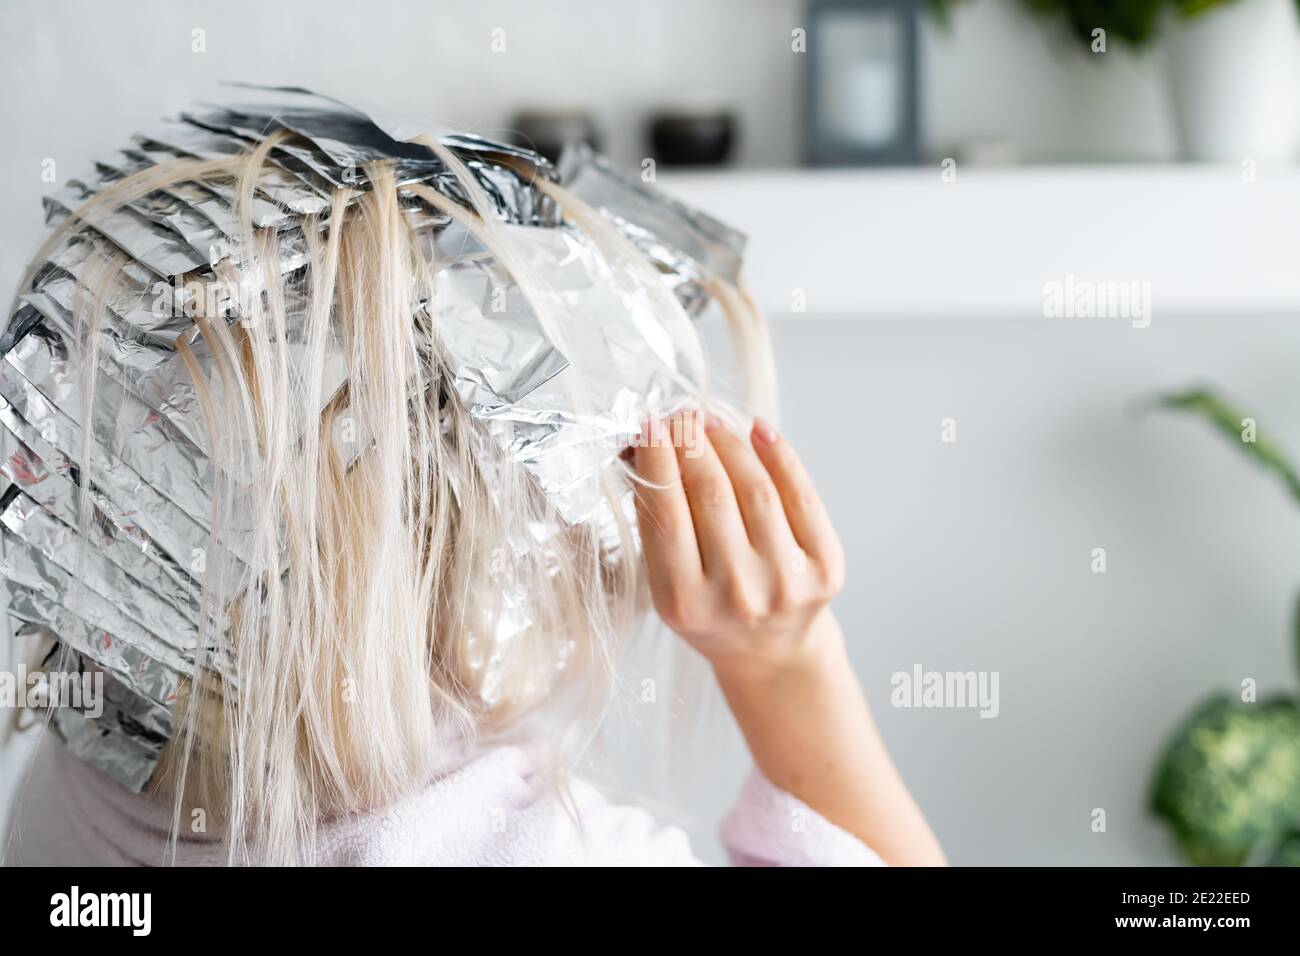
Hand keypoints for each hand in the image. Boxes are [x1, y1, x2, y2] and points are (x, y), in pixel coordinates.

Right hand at [630, 412, 845, 679]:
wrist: (771, 652)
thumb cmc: (709, 609)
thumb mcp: (667, 583)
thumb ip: (656, 523)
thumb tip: (646, 448)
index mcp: (685, 603)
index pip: (667, 516)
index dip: (658, 463)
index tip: (650, 427)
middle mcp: (738, 594)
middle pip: (712, 496)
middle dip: (692, 445)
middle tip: (681, 417)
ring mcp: (786, 581)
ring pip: (756, 490)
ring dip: (730, 444)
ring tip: (711, 422)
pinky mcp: (825, 568)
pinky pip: (801, 496)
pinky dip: (780, 457)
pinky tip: (760, 432)